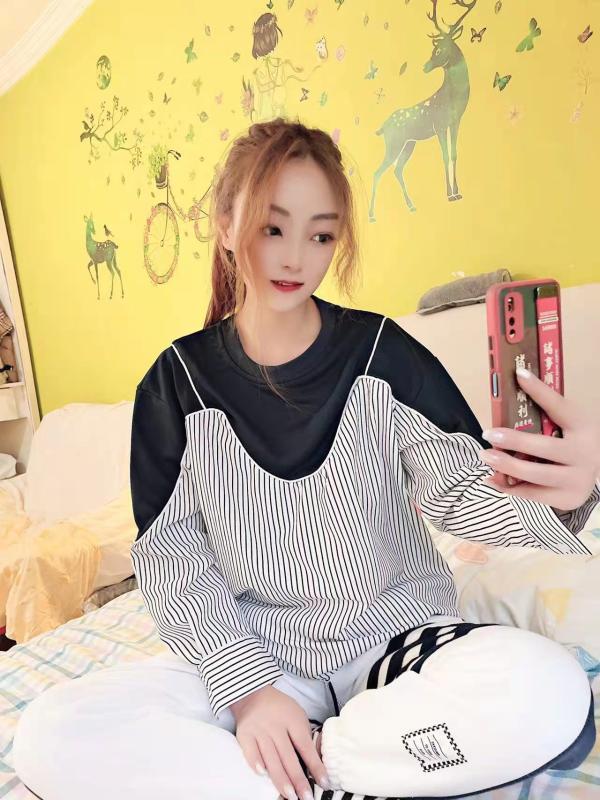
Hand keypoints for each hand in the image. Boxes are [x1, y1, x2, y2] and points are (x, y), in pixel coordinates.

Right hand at [230, 684, 329, 799]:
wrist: (253, 695)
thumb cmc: (281, 710)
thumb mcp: (298, 716)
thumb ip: (305, 736)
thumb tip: (316, 763)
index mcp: (293, 720)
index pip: (306, 746)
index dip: (315, 765)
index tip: (324, 782)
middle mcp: (276, 726)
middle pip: (288, 756)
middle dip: (298, 779)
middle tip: (306, 797)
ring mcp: (259, 730)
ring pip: (271, 758)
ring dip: (280, 779)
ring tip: (290, 796)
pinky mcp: (244, 734)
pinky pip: (250, 750)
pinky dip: (255, 762)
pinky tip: (262, 774)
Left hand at [478, 367, 599, 511]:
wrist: (594, 471)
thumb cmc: (572, 441)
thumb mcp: (567, 422)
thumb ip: (545, 410)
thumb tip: (513, 383)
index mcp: (584, 427)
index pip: (559, 406)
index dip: (539, 390)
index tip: (519, 374)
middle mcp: (585, 454)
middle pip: (544, 448)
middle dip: (514, 441)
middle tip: (488, 434)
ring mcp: (578, 479)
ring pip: (536, 475)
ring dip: (506, 466)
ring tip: (485, 456)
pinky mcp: (567, 499)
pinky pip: (532, 495)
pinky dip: (508, 487)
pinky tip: (492, 478)